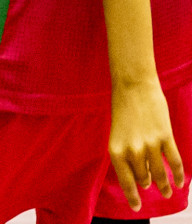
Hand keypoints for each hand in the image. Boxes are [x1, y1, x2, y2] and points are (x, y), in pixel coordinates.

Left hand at [110, 78, 184, 209]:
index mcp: (115, 150)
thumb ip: (126, 153)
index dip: (132, 197)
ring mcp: (150, 145)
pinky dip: (178, 175)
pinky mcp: (165, 137)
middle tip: (154, 190)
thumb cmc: (123, 108)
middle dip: (148, 185)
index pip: (125, 181)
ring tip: (168, 192)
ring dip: (165, 185)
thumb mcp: (117, 134)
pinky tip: (180, 183)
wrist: (133, 86)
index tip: (137, 208)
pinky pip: (174, 162)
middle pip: (144, 178)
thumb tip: (138, 173)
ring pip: (159, 173)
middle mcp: (132, 151)